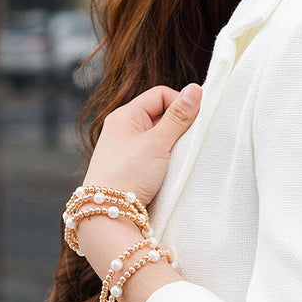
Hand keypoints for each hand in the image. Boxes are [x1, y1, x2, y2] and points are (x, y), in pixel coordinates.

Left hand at [81, 81, 202, 206]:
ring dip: (173, 144)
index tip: (195, 121)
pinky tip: (170, 170)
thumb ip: (178, 116)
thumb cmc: (128, 174)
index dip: (180, 103)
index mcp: (125, 116)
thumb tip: (195, 89)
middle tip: (189, 142)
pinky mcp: (130, 168)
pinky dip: (166, 159)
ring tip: (179, 158)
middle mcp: (123, 129)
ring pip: (159, 137)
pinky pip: (154, 154)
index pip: (160, 95)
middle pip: (160, 115)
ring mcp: (126, 149)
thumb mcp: (157, 142)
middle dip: (179, 126)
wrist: (106, 213)